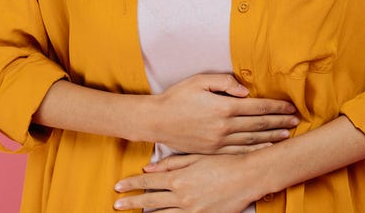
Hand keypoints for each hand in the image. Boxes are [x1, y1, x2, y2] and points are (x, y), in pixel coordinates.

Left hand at [113, 153, 263, 211]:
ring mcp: (191, 209)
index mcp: (178, 178)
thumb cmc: (223, 163)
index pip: (148, 182)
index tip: (118, 187)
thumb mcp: (195, 158)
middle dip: (131, 202)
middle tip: (116, 205)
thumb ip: (171, 164)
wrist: (247, 177)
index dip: (131, 184)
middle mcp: (182, 196)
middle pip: (150, 200)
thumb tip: (148, 168)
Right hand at [147, 73, 298, 154]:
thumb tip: (246, 90)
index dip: (276, 107)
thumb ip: (225, 82)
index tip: (289, 107)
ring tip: (287, 134)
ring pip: (252, 140)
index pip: (257, 108)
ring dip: (272, 137)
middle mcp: (224, 126)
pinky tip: (266, 149)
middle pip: (259, 125)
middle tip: (296, 120)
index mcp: (223, 107)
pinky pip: (239, 152)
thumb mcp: (199, 80)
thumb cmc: (177, 97)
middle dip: (280, 122)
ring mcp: (219, 142)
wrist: (157, 120)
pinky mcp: (213, 151)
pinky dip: (256, 151)